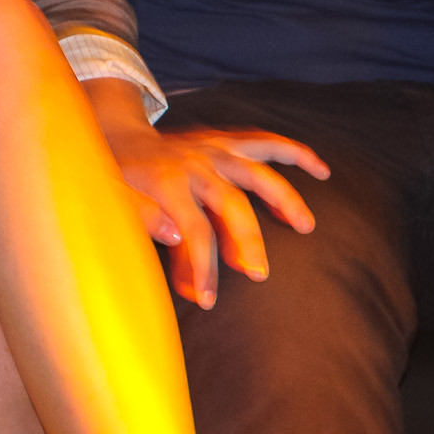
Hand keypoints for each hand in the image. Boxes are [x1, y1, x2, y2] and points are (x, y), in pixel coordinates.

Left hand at [87, 82, 328, 307]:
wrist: (114, 134)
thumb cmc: (115, 173)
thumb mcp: (112, 196)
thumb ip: (140, 217)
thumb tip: (174, 236)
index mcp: (165, 180)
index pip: (193, 230)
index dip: (202, 267)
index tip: (206, 299)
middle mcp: (194, 162)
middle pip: (232, 204)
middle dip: (248, 241)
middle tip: (259, 275)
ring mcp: (212, 150)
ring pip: (257, 172)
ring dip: (284, 198)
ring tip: (306, 227)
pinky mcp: (224, 142)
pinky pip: (264, 143)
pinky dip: (294, 152)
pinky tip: (320, 170)